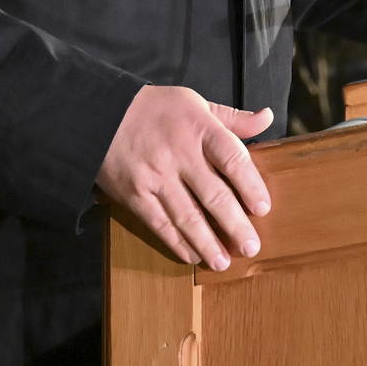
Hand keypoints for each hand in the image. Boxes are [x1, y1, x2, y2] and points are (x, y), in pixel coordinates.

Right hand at [96, 86, 272, 270]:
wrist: (100, 115)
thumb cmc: (156, 108)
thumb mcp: (195, 102)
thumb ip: (232, 118)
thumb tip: (266, 118)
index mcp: (199, 128)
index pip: (232, 158)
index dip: (250, 185)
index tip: (263, 208)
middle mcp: (178, 154)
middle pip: (213, 194)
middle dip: (235, 225)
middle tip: (251, 247)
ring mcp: (155, 177)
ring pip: (187, 216)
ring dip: (207, 243)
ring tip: (224, 262)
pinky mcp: (135, 195)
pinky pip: (160, 224)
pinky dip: (177, 243)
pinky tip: (193, 256)